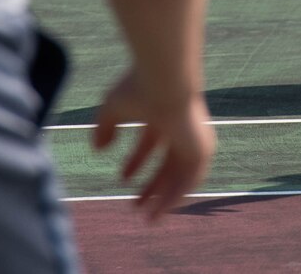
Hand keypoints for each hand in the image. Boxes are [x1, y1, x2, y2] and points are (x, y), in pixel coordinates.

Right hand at [92, 70, 215, 220]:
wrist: (165, 82)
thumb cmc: (138, 90)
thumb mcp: (112, 108)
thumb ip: (104, 128)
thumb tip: (98, 149)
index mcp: (162, 115)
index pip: (151, 142)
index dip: (136, 161)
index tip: (122, 179)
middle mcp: (180, 127)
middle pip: (167, 164)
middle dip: (151, 186)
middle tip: (135, 206)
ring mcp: (194, 138)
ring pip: (180, 175)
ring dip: (164, 197)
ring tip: (148, 218)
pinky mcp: (202, 148)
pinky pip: (192, 180)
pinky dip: (178, 195)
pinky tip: (162, 208)